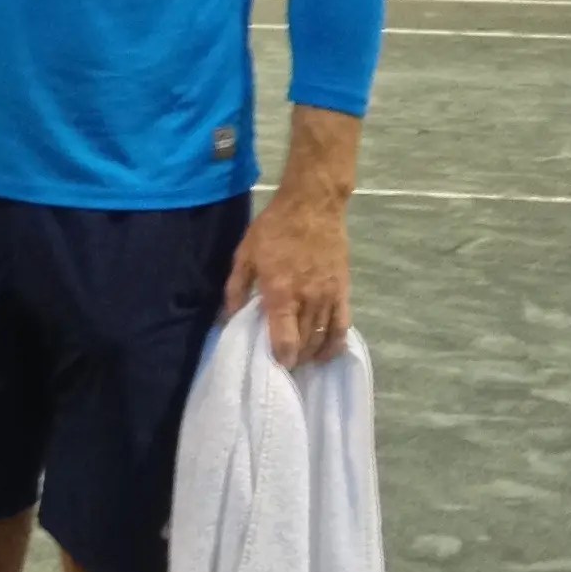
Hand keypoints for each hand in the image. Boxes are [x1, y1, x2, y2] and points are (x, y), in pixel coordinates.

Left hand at [225, 187, 352, 367]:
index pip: (285, 340)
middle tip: (282, 364)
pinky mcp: (343, 290)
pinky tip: (327, 352)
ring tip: (299, 360)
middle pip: (305, 343)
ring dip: (311, 354)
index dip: (281, 359)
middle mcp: (308, 299)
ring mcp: (329, 296)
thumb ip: (236, 289)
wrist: (312, 205)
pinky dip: (335, 343)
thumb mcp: (245, 255)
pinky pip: (343, 325)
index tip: (274, 366)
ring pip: (323, 337)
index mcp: (281, 292)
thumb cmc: (274, 228)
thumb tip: (227, 318)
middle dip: (294, 359)